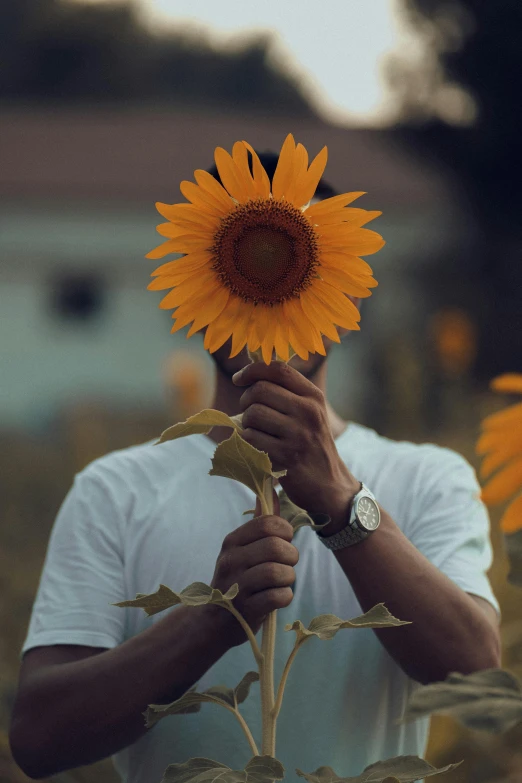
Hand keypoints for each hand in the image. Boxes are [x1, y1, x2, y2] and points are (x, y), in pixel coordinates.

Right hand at [209, 492, 298, 646]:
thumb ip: (260, 521)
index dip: (284, 532)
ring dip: (288, 578)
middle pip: (276, 547)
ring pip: (280, 572)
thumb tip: (271, 489)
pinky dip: (285, 596)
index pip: (268, 524)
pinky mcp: (246, 609)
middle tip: (285, 564)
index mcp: (232, 541)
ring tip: (280, 582)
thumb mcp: (241, 549)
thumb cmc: (236, 579)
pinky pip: (279, 597)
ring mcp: (237, 586)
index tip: (283, 542)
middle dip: (290, 556)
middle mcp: (231, 560)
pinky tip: (276, 597)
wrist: (213, 622)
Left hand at [233, 361, 359, 529]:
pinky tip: (258, 447)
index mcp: (313, 397)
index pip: (278, 369)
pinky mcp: (286, 456)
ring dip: (246, 424)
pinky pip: (250, 438)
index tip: (239, 379)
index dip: (253, 369)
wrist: (329, 484)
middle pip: (259, 390)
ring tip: (256, 432)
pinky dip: (247, 442)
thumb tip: (250, 374)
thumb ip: (287, 393)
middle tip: (250, 414)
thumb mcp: (310, 413)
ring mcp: (298, 434)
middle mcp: (308, 411)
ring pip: (252, 414)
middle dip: (246, 401)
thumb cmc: (312, 445)